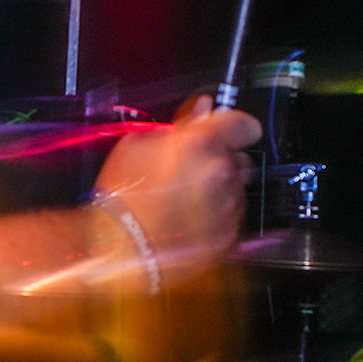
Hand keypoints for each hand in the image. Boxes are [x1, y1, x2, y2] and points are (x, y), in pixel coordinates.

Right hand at [93, 96, 262, 279]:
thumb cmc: (123, 200)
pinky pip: (231, 220)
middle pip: (241, 158)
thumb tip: (200, 111)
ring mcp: (228, 208)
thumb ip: (179, 126)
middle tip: (192, 170)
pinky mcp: (228, 237)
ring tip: (183, 201)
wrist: (118, 250)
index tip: (231, 131)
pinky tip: (187, 221)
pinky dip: (215, 219)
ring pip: (236, 191)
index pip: (244, 123)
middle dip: (222, 162)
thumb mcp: (138, 145)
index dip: (236, 126)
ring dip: (218, 192)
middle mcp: (221, 173)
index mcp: (201, 143)